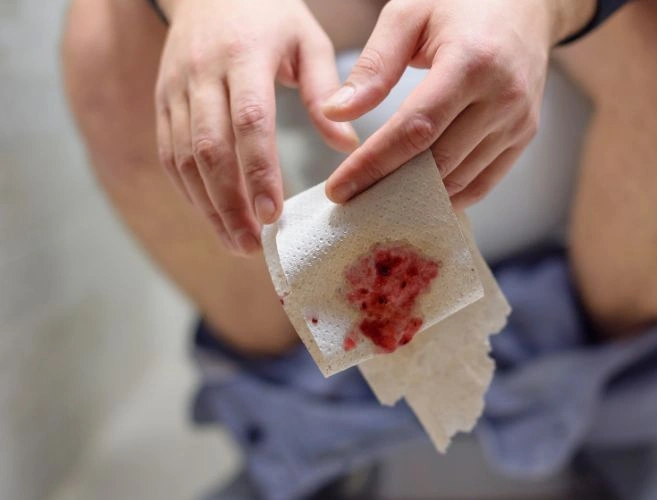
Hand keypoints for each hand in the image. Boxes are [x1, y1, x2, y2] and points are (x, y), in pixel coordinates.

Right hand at [155, 0, 357, 253]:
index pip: (248, 122)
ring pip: (182, 157)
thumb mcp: (308, 40)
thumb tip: (348, 147)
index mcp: (244, 55)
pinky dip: (189, 189)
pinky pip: (169, 152)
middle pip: (209, 148)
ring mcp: (175, 88)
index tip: (273, 214)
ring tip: (236, 242)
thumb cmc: (270, 15)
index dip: (258, 171)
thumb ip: (327, 92)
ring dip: (207, 206)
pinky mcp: (162, 100)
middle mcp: (202, 73)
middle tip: (252, 245)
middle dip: (229, 202)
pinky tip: (212, 215)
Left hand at [322, 0, 592, 207]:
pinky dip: (448, 195)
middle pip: (437, 161)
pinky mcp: (524, 135)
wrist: (526, 4)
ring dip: (416, 196)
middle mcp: (502, 97)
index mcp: (472, 62)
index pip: (415, 129)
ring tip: (377, 200)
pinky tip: (418, 197)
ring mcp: (518, 121)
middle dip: (388, 186)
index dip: (374, 164)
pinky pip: (483, 182)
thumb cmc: (461, 3)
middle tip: (350, 201)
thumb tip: (335, 112)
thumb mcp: (409, 16)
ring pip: (459, 179)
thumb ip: (374, 66)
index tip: (339, 189)